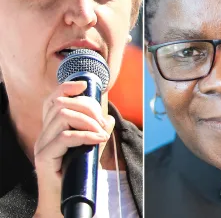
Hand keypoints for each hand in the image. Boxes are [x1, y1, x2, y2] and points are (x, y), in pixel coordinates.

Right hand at [33, 81, 114, 216]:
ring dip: (88, 121)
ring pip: (62, 116)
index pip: (53, 99)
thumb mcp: (91, 149)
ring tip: (102, 133)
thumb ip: (97, 133)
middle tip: (103, 122)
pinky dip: (86, 135)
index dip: (66, 87)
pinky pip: (65, 137)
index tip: (84, 85)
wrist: (65, 202)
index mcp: (52, 129)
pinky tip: (99, 139)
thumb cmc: (76, 175)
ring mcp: (42, 145)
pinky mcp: (45, 158)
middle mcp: (44, 134)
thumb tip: (110, 118)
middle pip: (61, 104)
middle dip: (87, 107)